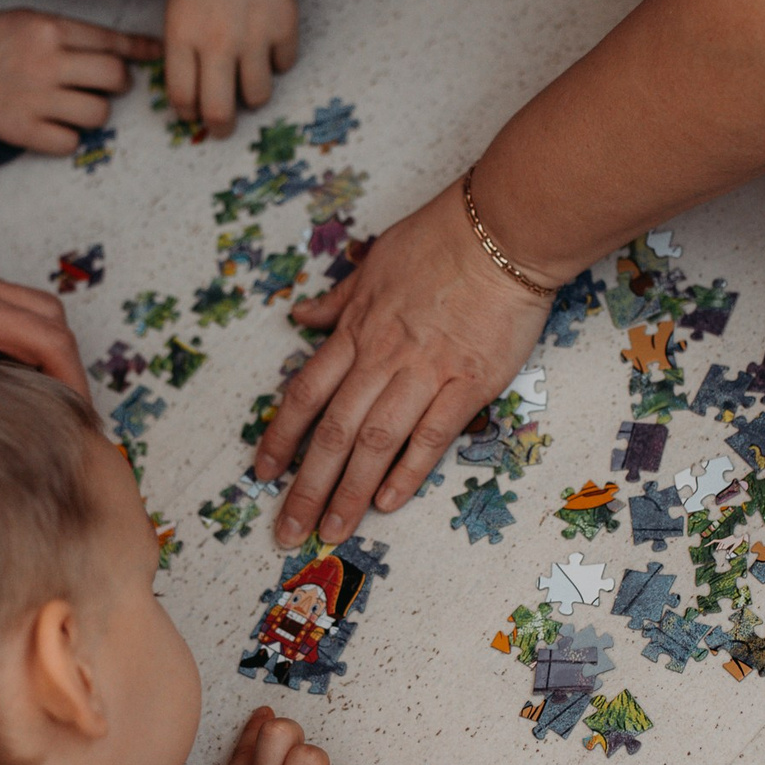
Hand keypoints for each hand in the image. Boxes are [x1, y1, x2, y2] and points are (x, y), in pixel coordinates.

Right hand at [0, 11, 161, 152]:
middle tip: (105, 86)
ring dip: (95, 113)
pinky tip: (55, 127)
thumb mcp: (27, 19)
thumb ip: (69, 33)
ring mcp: (35, 98)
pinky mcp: (22, 129)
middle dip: (118, 84)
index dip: (140, 50)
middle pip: (114, 79)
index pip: (111, 42)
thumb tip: (116, 49)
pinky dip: (68, 138)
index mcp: (50, 29)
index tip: (155, 55)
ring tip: (75, 107)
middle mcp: (47, 62)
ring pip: (98, 114)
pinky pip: (69, 143)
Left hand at [166, 0, 298, 135]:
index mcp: (181, 38)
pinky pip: (285, 64)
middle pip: (219, 113)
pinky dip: (278, 60)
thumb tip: (196, 85)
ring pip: (258, 97)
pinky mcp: (284, 24)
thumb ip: (184, 46)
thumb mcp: (177, 5)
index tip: (195, 112)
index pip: (182, 99)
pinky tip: (270, 42)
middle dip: (221, 127)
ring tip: (250, 79)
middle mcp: (216, 44)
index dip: (190, 113)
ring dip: (253, 94)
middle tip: (225, 125)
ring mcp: (253, 36)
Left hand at [252, 180, 550, 546]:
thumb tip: (300, 316)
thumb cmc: (440, 240)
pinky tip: (388, 503)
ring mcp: (425, 372)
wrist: (502, 233)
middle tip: (287, 530)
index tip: (262, 472)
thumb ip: (338, 300)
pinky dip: (408, 471)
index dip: (280, 437)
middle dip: (306, 486)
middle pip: (333, 432)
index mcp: (356, 330)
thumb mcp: (374, 262)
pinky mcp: (469, 383)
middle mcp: (382, 357)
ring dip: (349, 492)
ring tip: (332, 531)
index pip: (305, 393)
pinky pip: (431, 436)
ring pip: (374, 442)